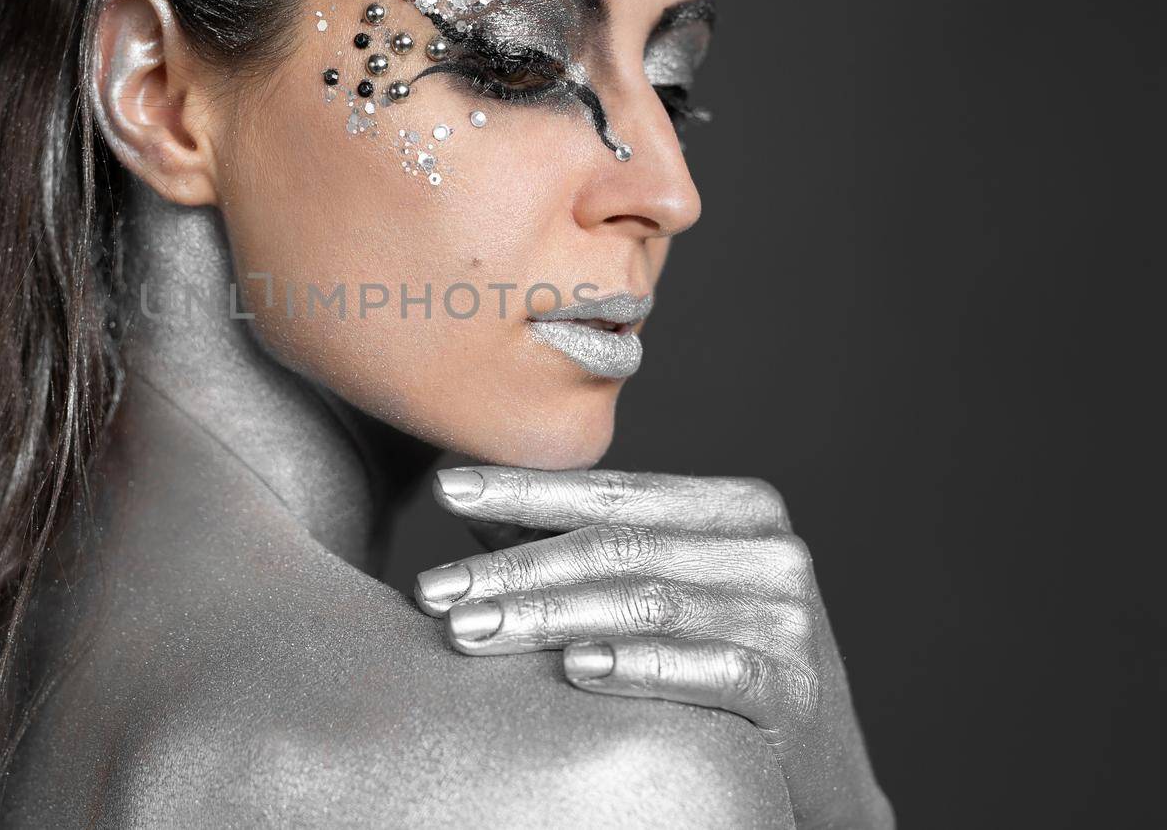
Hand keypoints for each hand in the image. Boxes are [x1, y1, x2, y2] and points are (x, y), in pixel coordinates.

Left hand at [412, 465, 892, 829]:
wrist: (818, 768)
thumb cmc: (713, 661)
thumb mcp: (656, 590)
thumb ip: (576, 544)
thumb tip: (465, 501)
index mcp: (737, 507)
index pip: (612, 491)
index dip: (525, 490)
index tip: (448, 488)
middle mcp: (769, 550)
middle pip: (618, 549)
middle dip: (516, 568)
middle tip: (437, 589)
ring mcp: (787, 617)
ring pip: (646, 604)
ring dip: (548, 616)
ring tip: (470, 631)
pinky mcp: (795, 687)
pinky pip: (709, 668)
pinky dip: (640, 666)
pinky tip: (576, 667)